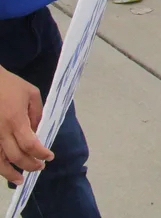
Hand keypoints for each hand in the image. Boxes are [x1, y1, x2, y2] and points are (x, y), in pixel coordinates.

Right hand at [0, 67, 51, 183]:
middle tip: (40, 167)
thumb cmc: (10, 85)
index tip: (50, 156)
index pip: (30, 145)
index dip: (41, 154)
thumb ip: (37, 113)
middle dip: (30, 165)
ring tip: (20, 180)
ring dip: (10, 173)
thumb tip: (38, 131)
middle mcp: (1, 131)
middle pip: (16, 156)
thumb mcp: (31, 94)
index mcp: (15, 120)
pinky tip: (6, 169)